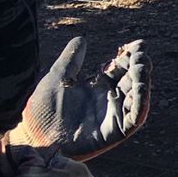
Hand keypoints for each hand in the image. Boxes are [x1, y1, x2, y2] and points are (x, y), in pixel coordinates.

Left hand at [6, 37, 150, 159]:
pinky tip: (141, 88)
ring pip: (138, 97)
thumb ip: (70, 60)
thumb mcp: (56, 79)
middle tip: (139, 54)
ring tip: (140, 67)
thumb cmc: (41, 111)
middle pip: (133, 80)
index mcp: (98, 87)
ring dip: (143, 81)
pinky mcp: (115, 132)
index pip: (121, 68)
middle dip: (140, 65)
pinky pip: (135, 118)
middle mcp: (109, 100)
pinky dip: (142, 103)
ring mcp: (113, 115)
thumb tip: (82, 38)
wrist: (33, 138)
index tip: (135, 44)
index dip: (129, 56)